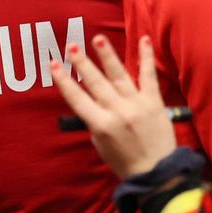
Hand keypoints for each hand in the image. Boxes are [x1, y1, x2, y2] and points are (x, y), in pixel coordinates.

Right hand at [52, 35, 176, 177]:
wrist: (158, 173)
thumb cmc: (125, 162)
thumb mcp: (100, 145)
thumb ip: (95, 122)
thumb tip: (90, 100)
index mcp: (101, 125)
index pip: (77, 98)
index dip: (64, 81)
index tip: (53, 65)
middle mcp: (118, 112)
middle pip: (96, 82)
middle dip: (82, 63)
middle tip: (72, 46)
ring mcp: (137, 104)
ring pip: (119, 75)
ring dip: (107, 55)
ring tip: (98, 39)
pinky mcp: (154, 102)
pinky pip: (149, 76)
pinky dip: (146, 57)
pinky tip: (144, 40)